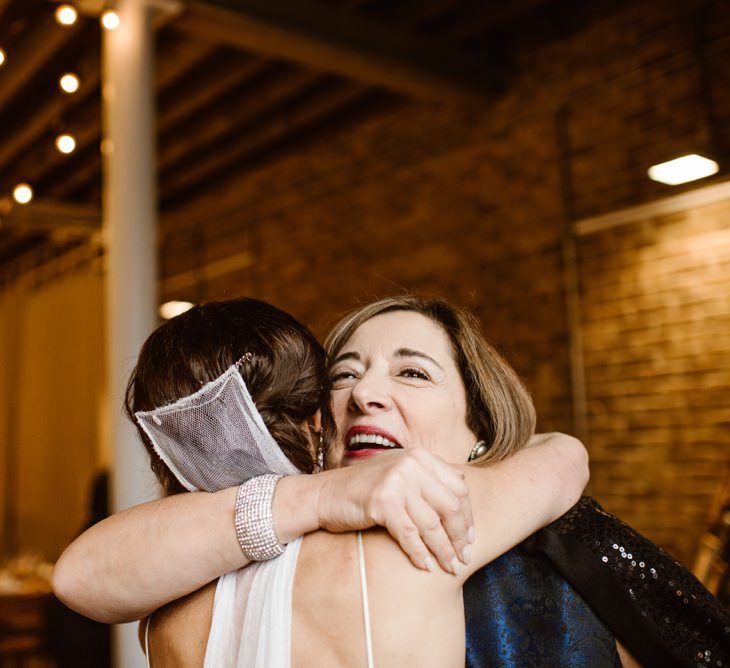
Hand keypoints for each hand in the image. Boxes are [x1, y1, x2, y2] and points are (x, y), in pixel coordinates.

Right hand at [315, 449, 473, 573]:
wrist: (326, 494)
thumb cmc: (365, 488)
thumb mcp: (400, 473)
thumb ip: (428, 478)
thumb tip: (465, 491)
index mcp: (420, 456)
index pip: (459, 487)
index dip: (468, 515)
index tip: (470, 536)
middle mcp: (411, 464)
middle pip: (451, 505)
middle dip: (460, 535)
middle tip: (464, 556)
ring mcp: (397, 481)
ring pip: (432, 523)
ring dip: (444, 550)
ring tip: (450, 567)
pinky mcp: (382, 501)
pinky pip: (409, 534)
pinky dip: (420, 553)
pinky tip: (426, 566)